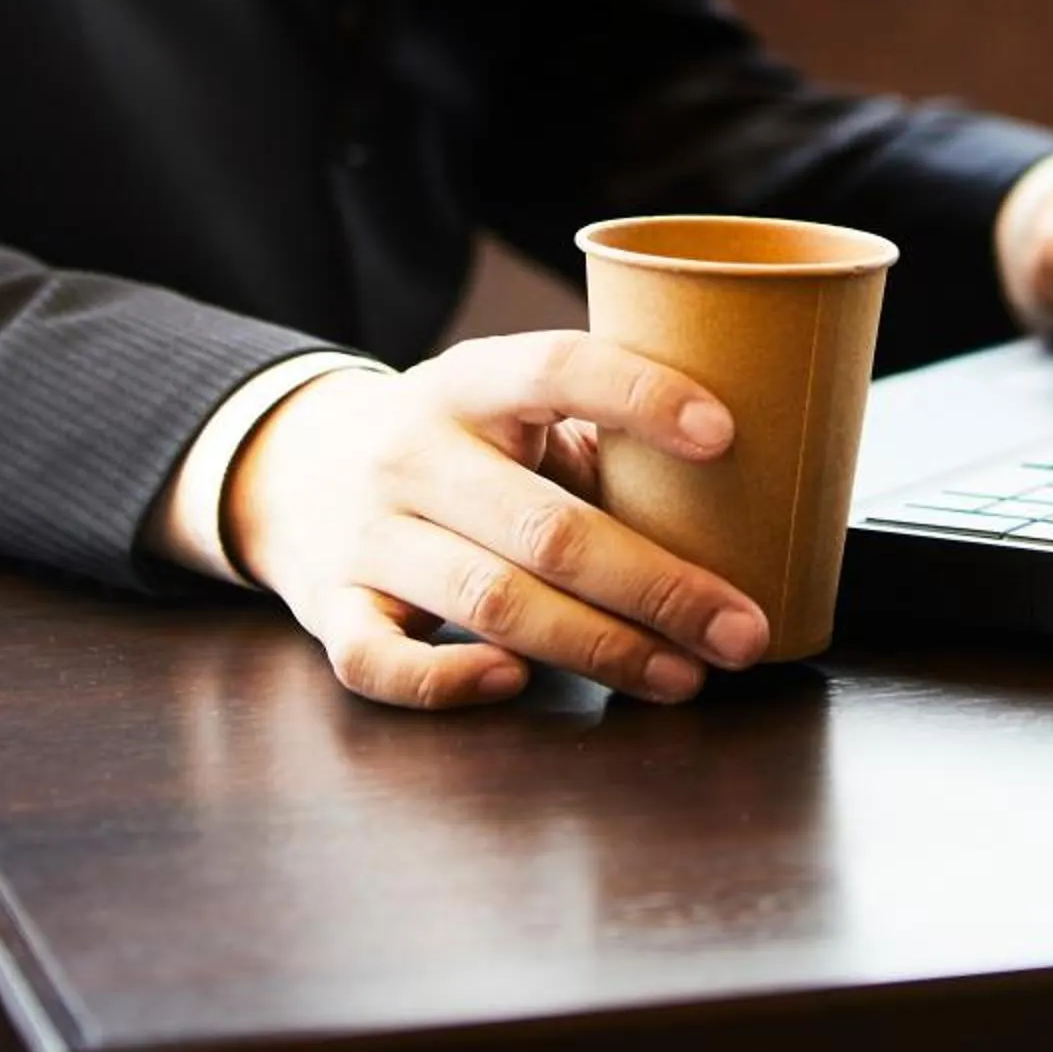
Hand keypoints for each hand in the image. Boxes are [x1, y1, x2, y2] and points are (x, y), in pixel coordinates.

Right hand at [220, 333, 771, 709]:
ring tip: (683, 674)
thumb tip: (756, 490)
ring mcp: (368, 534)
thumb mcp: (512, 407)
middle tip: (741, 628)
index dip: (641, 395)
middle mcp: (413, 452)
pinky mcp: (332, 608)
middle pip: (546, 526)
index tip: (727, 435)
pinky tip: (519, 684)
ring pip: (489, 599)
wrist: (296, 467)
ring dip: (599, 646)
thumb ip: (599, 435)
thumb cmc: (460, 445)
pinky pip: (380, 660)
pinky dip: (448, 681)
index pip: (557, 367)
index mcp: (471, 382)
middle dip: (659, 585)